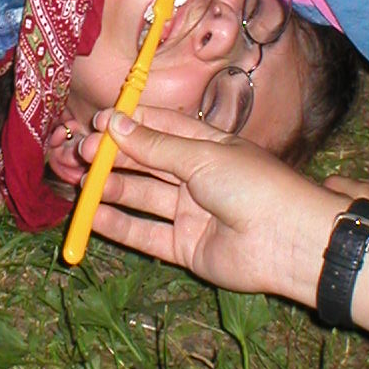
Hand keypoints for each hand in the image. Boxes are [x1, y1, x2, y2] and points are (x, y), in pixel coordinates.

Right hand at [81, 108, 368, 335]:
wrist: (287, 241)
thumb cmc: (252, 185)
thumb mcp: (201, 156)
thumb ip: (154, 146)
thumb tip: (113, 123)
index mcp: (207, 146)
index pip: (160, 128)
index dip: (128, 125)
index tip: (96, 122)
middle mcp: (196, 177)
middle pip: (147, 163)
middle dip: (114, 157)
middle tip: (82, 152)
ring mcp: (190, 212)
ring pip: (142, 198)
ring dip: (111, 189)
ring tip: (81, 182)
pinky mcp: (185, 246)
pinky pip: (146, 234)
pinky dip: (119, 226)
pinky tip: (93, 216)